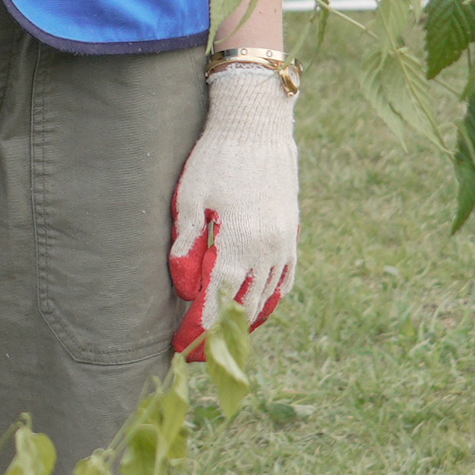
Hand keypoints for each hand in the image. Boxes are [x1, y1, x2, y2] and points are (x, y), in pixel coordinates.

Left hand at [174, 58, 296, 340]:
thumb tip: (184, 286)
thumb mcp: (189, 198)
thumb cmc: (216, 157)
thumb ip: (186, 244)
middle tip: (200, 350)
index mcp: (238, 244)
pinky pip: (285, 279)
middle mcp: (266, 251)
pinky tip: (257, 309)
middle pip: (244, 309)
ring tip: (224, 336)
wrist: (258, 124)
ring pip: (266, 297)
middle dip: (222, 333)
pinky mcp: (291, 233)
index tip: (183, 348)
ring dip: (246, 320)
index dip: (200, 330)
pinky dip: (270, 300)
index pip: (218, 303)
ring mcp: (283, 244)